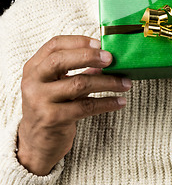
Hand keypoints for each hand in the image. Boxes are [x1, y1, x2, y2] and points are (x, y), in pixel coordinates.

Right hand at [17, 35, 131, 175]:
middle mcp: (33, 82)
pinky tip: (119, 102)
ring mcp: (40, 101)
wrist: (37, 144)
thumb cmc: (52, 108)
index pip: (54, 44)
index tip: (99, 43)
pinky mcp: (52, 119)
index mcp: (34, 67)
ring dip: (107, 82)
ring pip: (78, 84)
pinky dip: (106, 103)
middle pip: (60, 60)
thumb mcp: (59, 84)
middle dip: (89, 56)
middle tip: (111, 59)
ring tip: (125, 83)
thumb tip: (107, 58)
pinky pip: (85, 106)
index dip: (78, 41)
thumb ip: (78, 69)